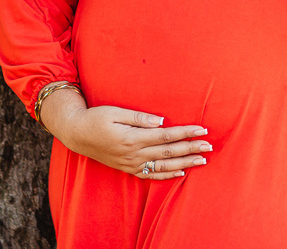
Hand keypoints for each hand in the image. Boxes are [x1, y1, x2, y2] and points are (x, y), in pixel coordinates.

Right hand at [42, 92, 211, 180]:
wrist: (77, 135)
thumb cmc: (96, 118)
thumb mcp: (115, 112)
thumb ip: (139, 117)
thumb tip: (162, 121)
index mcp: (132, 137)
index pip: (166, 136)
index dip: (185, 132)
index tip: (202, 129)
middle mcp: (134, 154)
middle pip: (168, 152)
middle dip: (191, 148)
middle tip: (209, 145)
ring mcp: (131, 164)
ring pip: (163, 165)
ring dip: (184, 162)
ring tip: (202, 159)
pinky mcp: (128, 169)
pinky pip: (151, 175)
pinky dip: (167, 175)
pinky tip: (181, 172)